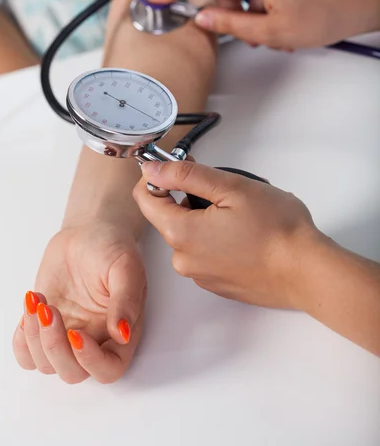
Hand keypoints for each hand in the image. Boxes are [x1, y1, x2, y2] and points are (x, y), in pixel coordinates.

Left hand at [13, 222, 145, 383]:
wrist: (87, 233)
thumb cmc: (112, 248)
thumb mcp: (126, 267)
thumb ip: (126, 300)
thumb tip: (123, 333)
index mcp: (122, 331)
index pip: (109, 369)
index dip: (91, 361)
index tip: (75, 333)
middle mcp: (96, 340)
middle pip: (73, 373)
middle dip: (55, 348)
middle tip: (50, 311)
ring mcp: (69, 335)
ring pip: (46, 365)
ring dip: (35, 337)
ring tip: (37, 301)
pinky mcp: (46, 327)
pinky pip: (27, 354)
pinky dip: (22, 341)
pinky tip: (29, 312)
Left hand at [133, 160, 317, 308]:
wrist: (308, 272)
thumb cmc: (277, 229)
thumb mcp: (230, 187)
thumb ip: (186, 175)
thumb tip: (151, 169)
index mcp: (180, 233)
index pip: (145, 199)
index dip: (157, 177)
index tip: (180, 168)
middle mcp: (183, 259)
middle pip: (170, 216)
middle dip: (191, 197)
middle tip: (226, 191)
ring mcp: (201, 275)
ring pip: (190, 234)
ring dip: (207, 218)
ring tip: (243, 215)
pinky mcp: (218, 284)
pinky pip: (206, 253)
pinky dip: (219, 239)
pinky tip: (247, 236)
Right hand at [148, 0, 379, 48]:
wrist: (357, 3)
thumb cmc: (324, 13)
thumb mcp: (272, 29)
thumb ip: (232, 24)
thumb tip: (203, 18)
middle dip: (228, 15)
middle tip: (247, 36)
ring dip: (248, 18)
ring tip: (271, 36)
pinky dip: (259, 12)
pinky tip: (277, 29)